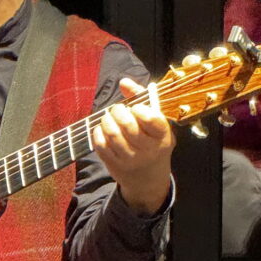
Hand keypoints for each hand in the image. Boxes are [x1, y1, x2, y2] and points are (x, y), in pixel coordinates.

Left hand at [93, 78, 174, 214]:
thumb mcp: (156, 123)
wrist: (149, 179)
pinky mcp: (115, 165)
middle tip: (117, 109)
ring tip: (108, 117)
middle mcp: (148, 149)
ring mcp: (131, 159)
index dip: (139, 108)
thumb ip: (142, 99)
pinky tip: (102, 129)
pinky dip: (98, 133)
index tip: (135, 107)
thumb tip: (123, 82)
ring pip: (113, 134)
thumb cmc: (152, 142)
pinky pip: (101, 145)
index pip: (151, 118)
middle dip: (118, 111)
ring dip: (106, 120)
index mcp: (163, 136)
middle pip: (128, 125)